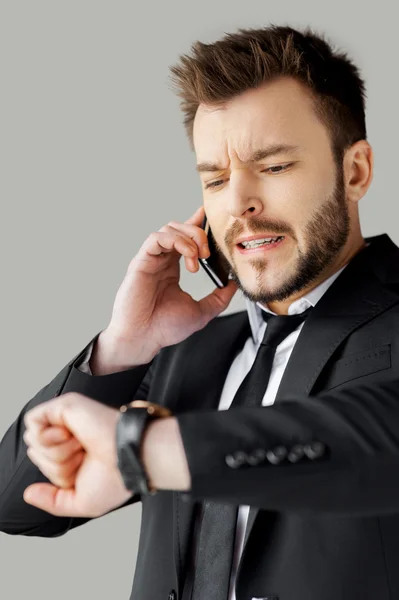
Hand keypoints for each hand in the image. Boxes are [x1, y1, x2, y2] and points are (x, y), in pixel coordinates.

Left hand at [23, 393, 133, 517]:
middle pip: (35, 452)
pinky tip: (69, 436)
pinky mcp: (64, 405)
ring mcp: (66, 418)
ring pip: (33, 440)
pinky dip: (47, 437)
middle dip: (55, 465)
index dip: (57, 474)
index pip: (43, 464)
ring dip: (54, 452)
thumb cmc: (115, 478)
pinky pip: (33, 422)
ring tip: (80, 446)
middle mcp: (69, 434)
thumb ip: (52, 501)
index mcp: (73, 453)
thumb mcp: (80, 501)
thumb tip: (28, 494)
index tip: (83, 469)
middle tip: (83, 458)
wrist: (129, 457)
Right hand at [104, 205, 237, 360]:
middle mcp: (161, 260)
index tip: (212, 220)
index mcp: (172, 268)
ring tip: (199, 258)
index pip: (185, 237)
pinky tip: (189, 257)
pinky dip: (176, 241)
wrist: (144, 339)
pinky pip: (157, 238)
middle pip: (179, 227)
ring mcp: (151, 260)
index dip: (198, 224)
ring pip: (169, 228)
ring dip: (190, 237)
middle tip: (208, 253)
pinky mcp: (141, 262)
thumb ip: (219, 297)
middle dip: (199, 232)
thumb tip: (234, 284)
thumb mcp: (201, 312)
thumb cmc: (165, 328)